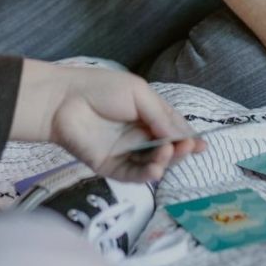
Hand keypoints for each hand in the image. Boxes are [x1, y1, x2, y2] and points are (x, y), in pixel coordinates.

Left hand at [10, 60, 205, 182]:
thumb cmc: (100, 89)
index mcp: (147, 115)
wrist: (63, 101)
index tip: (202, 145)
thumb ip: (160, 115)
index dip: (188, 138)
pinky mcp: (111, 167)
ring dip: (165, 162)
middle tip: (187, 148)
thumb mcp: (138, 93)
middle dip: (180, 150)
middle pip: (167, 150)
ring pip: (153, 165)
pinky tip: (155, 168)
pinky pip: (133, 176)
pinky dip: (147, 175)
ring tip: (167, 153)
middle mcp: (139, 135)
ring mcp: (125, 152)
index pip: (173, 130)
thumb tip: (182, 136)